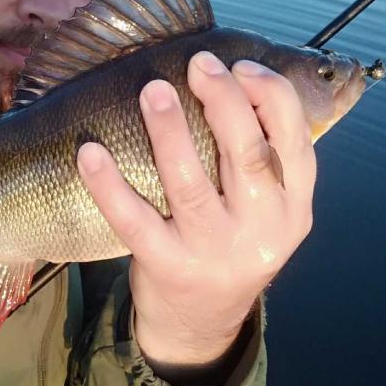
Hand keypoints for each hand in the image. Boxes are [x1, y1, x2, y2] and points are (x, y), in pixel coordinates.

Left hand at [77, 51, 315, 371]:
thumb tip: (233, 79)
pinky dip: (109, 185)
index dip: (270, 94)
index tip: (239, 65)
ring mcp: (215, 252)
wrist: (203, 321)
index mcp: (294, 204)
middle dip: (223, 101)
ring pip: (191, 184)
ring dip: (170, 132)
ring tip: (152, 91)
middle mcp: (263, 229)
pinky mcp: (169, 268)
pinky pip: (135, 222)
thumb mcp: (268, 207)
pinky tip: (90, 152)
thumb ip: (263, 156)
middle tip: (197, 64)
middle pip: (247, 155)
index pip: (295, 138)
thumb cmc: (234, 242)